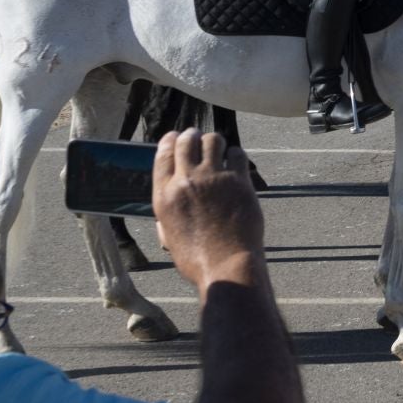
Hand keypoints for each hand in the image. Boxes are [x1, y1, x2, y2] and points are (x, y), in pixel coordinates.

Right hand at [153, 129, 265, 290]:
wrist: (226, 266)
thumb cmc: (196, 258)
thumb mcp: (169, 234)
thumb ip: (167, 212)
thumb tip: (173, 196)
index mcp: (164, 195)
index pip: (163, 154)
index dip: (170, 140)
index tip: (174, 136)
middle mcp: (186, 182)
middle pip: (187, 141)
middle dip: (192, 135)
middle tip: (197, 137)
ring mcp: (214, 179)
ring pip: (213, 141)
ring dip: (214, 141)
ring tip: (217, 147)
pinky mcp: (239, 181)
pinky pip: (237, 154)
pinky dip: (235, 154)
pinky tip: (236, 161)